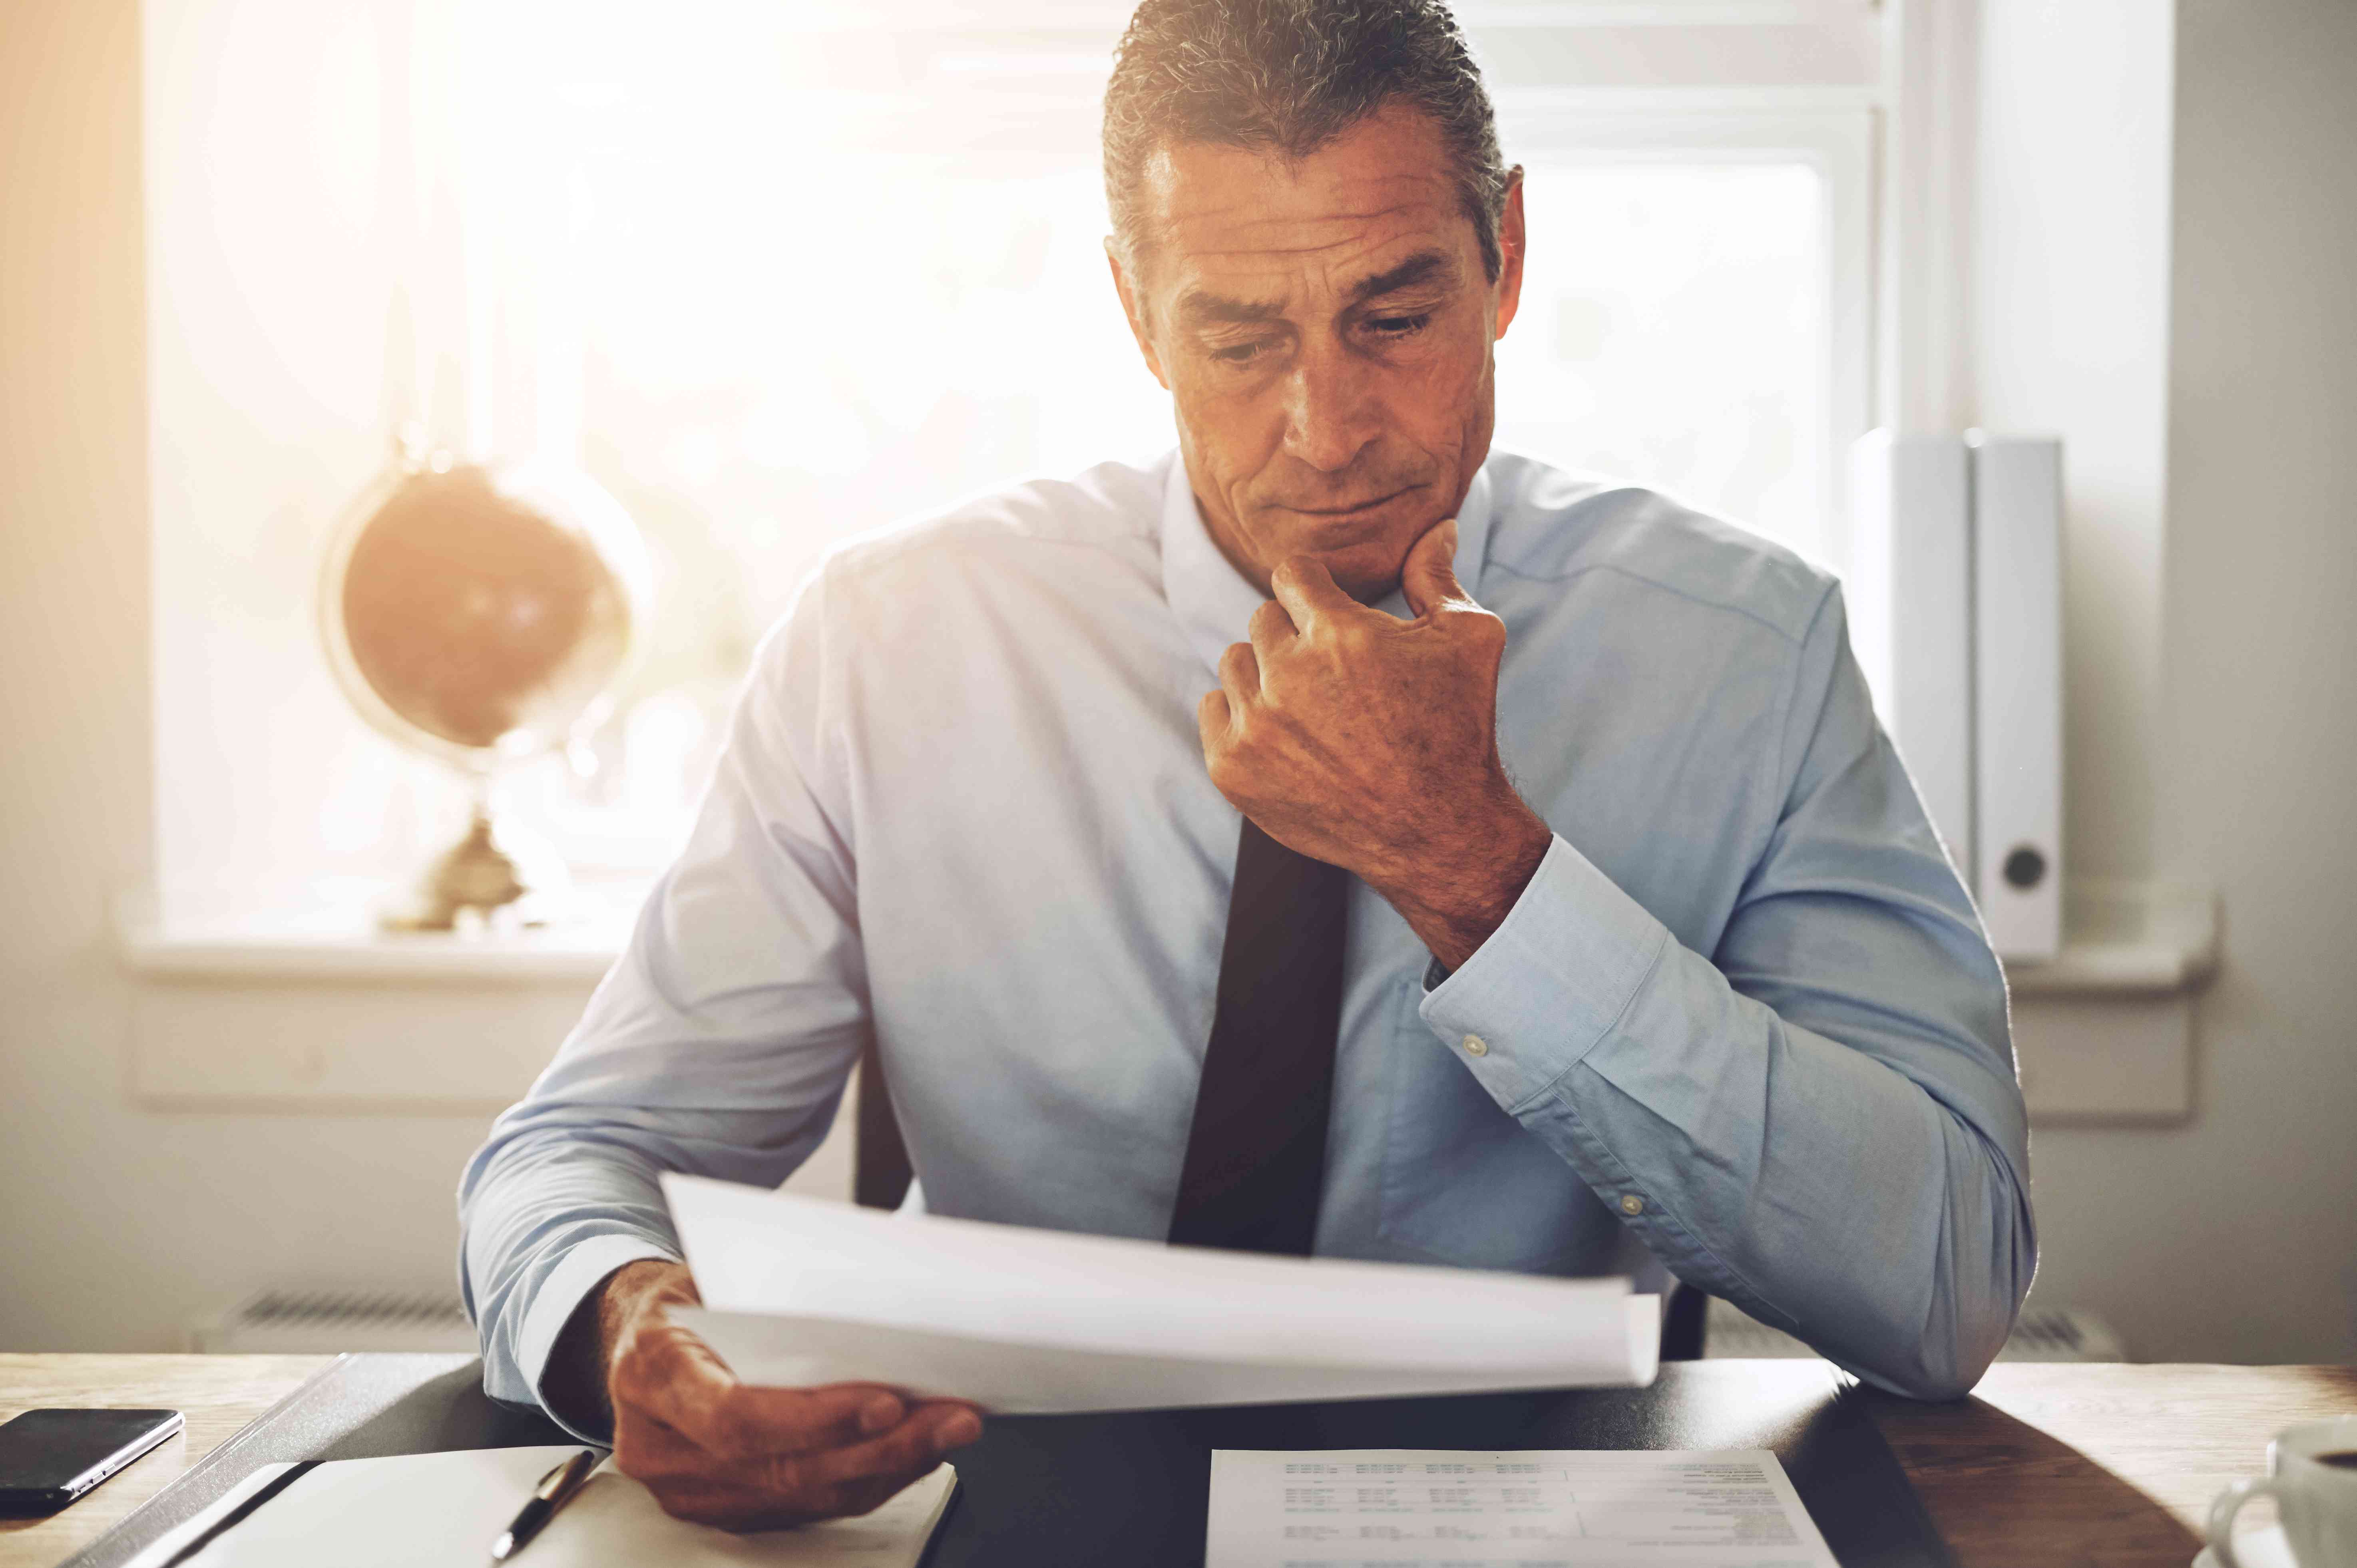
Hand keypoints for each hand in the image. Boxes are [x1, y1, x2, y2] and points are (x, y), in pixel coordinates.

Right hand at [578, 1260, 982, 1529]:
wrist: (643, 1337)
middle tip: (948, 1417)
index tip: (886, 1402)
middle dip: (878, 1446)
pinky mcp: (722, 1508)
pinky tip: (912, 1452)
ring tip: (948, 1430)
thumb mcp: (710, 1274)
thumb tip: (866, 1302)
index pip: (735, 1416)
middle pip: (782, 1466)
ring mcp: (688, 1488)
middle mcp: (660, 1446)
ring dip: (888, 1467)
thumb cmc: (687, 1298)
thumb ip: (769, 1296)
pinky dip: (868, 1480)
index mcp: (651, 1374)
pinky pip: (806, 1506)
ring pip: (803, 1494)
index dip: (815, 1419)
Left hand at [1197, 516, 1551, 969]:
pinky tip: (1285, 732)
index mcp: (1340, 633)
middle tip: (1336, 671)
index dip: (1316, 588)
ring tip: (1313, 704)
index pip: (1292, 572)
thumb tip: (1435, 525)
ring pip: (1235, 662)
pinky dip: (1241, 715)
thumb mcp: (1467, 639)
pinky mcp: (1233, 768)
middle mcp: (1289, 676)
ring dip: (1267, 673)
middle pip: (1263, 617)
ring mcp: (1255, 726)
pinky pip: (1213, 709)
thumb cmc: (1459, 729)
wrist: (1436, 831)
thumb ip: (1435, 576)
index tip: (1334, 612)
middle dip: (1297, 633)